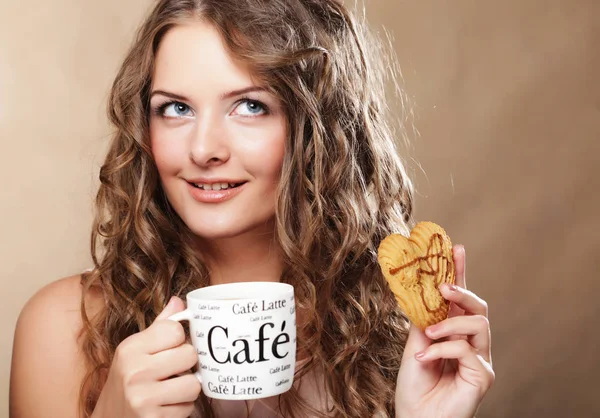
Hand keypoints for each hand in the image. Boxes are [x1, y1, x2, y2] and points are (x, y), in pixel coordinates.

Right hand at [92, 297, 200, 417]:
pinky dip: (182, 408)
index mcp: (130, 348)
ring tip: (172, 389)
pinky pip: (187, 408)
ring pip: (193, 384)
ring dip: (187, 389)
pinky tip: (166, 406)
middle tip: (174, 371)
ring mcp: (142, 397)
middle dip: (187, 364)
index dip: (179, 339)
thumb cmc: (126, 380)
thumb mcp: (135, 351)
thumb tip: (180, 301)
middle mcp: (134, 371)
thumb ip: (159, 327)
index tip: (171, 348)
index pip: (175, 330)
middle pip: (189, 355)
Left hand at [395, 245, 493, 417]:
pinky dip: (442, 351)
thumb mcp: (414, 343)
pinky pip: (466, 351)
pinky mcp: (483, 376)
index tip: (455, 247)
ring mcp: (480, 359)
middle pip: (480, 307)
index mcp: (454, 332)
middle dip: (462, 292)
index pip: (461, 298)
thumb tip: (421, 289)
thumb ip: (423, 319)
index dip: (460, 272)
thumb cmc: (414, 385)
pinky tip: (425, 359)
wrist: (413, 417)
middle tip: (443, 288)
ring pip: (478, 325)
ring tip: (429, 334)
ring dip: (450, 324)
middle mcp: (472, 343)